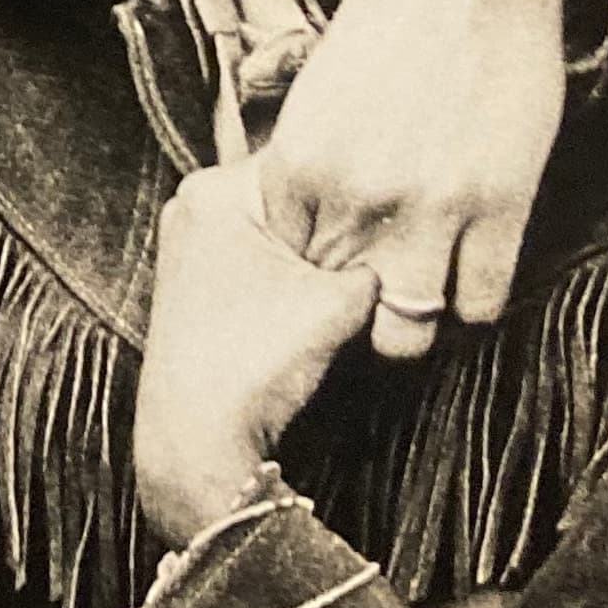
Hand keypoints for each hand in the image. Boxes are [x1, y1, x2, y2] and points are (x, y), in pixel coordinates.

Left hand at [132, 161, 378, 546]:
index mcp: (215, 190)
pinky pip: (265, 264)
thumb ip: (382, 261)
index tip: (402, 211)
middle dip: (342, 224)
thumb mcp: (340, 300)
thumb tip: (414, 244)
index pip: (309, 164)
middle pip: (295, 198)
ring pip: (284, 234)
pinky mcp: (202, 289)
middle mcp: (195, 207)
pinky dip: (296, 278)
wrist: (200, 444)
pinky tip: (326, 302)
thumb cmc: (257, 362)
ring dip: (322, 256)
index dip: (362, 190)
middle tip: (391, 242)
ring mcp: (193, 248)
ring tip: (360, 278)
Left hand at [257, 0, 564, 358]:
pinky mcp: (502, 208)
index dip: (315, 268)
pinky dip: (474, 297)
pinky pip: (479, 305)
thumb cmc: (389, 25)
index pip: (288, 269)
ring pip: (408, 331)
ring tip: (425, 284)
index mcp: (300, 163)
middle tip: (381, 277)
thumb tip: (299, 233)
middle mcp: (356, 195)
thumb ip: (303, 168)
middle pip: (340, 309)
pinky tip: (472, 263)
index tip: (340, 254)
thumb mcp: (316, 94)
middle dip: (359, 303)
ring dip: (416, 314)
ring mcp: (432, 207)